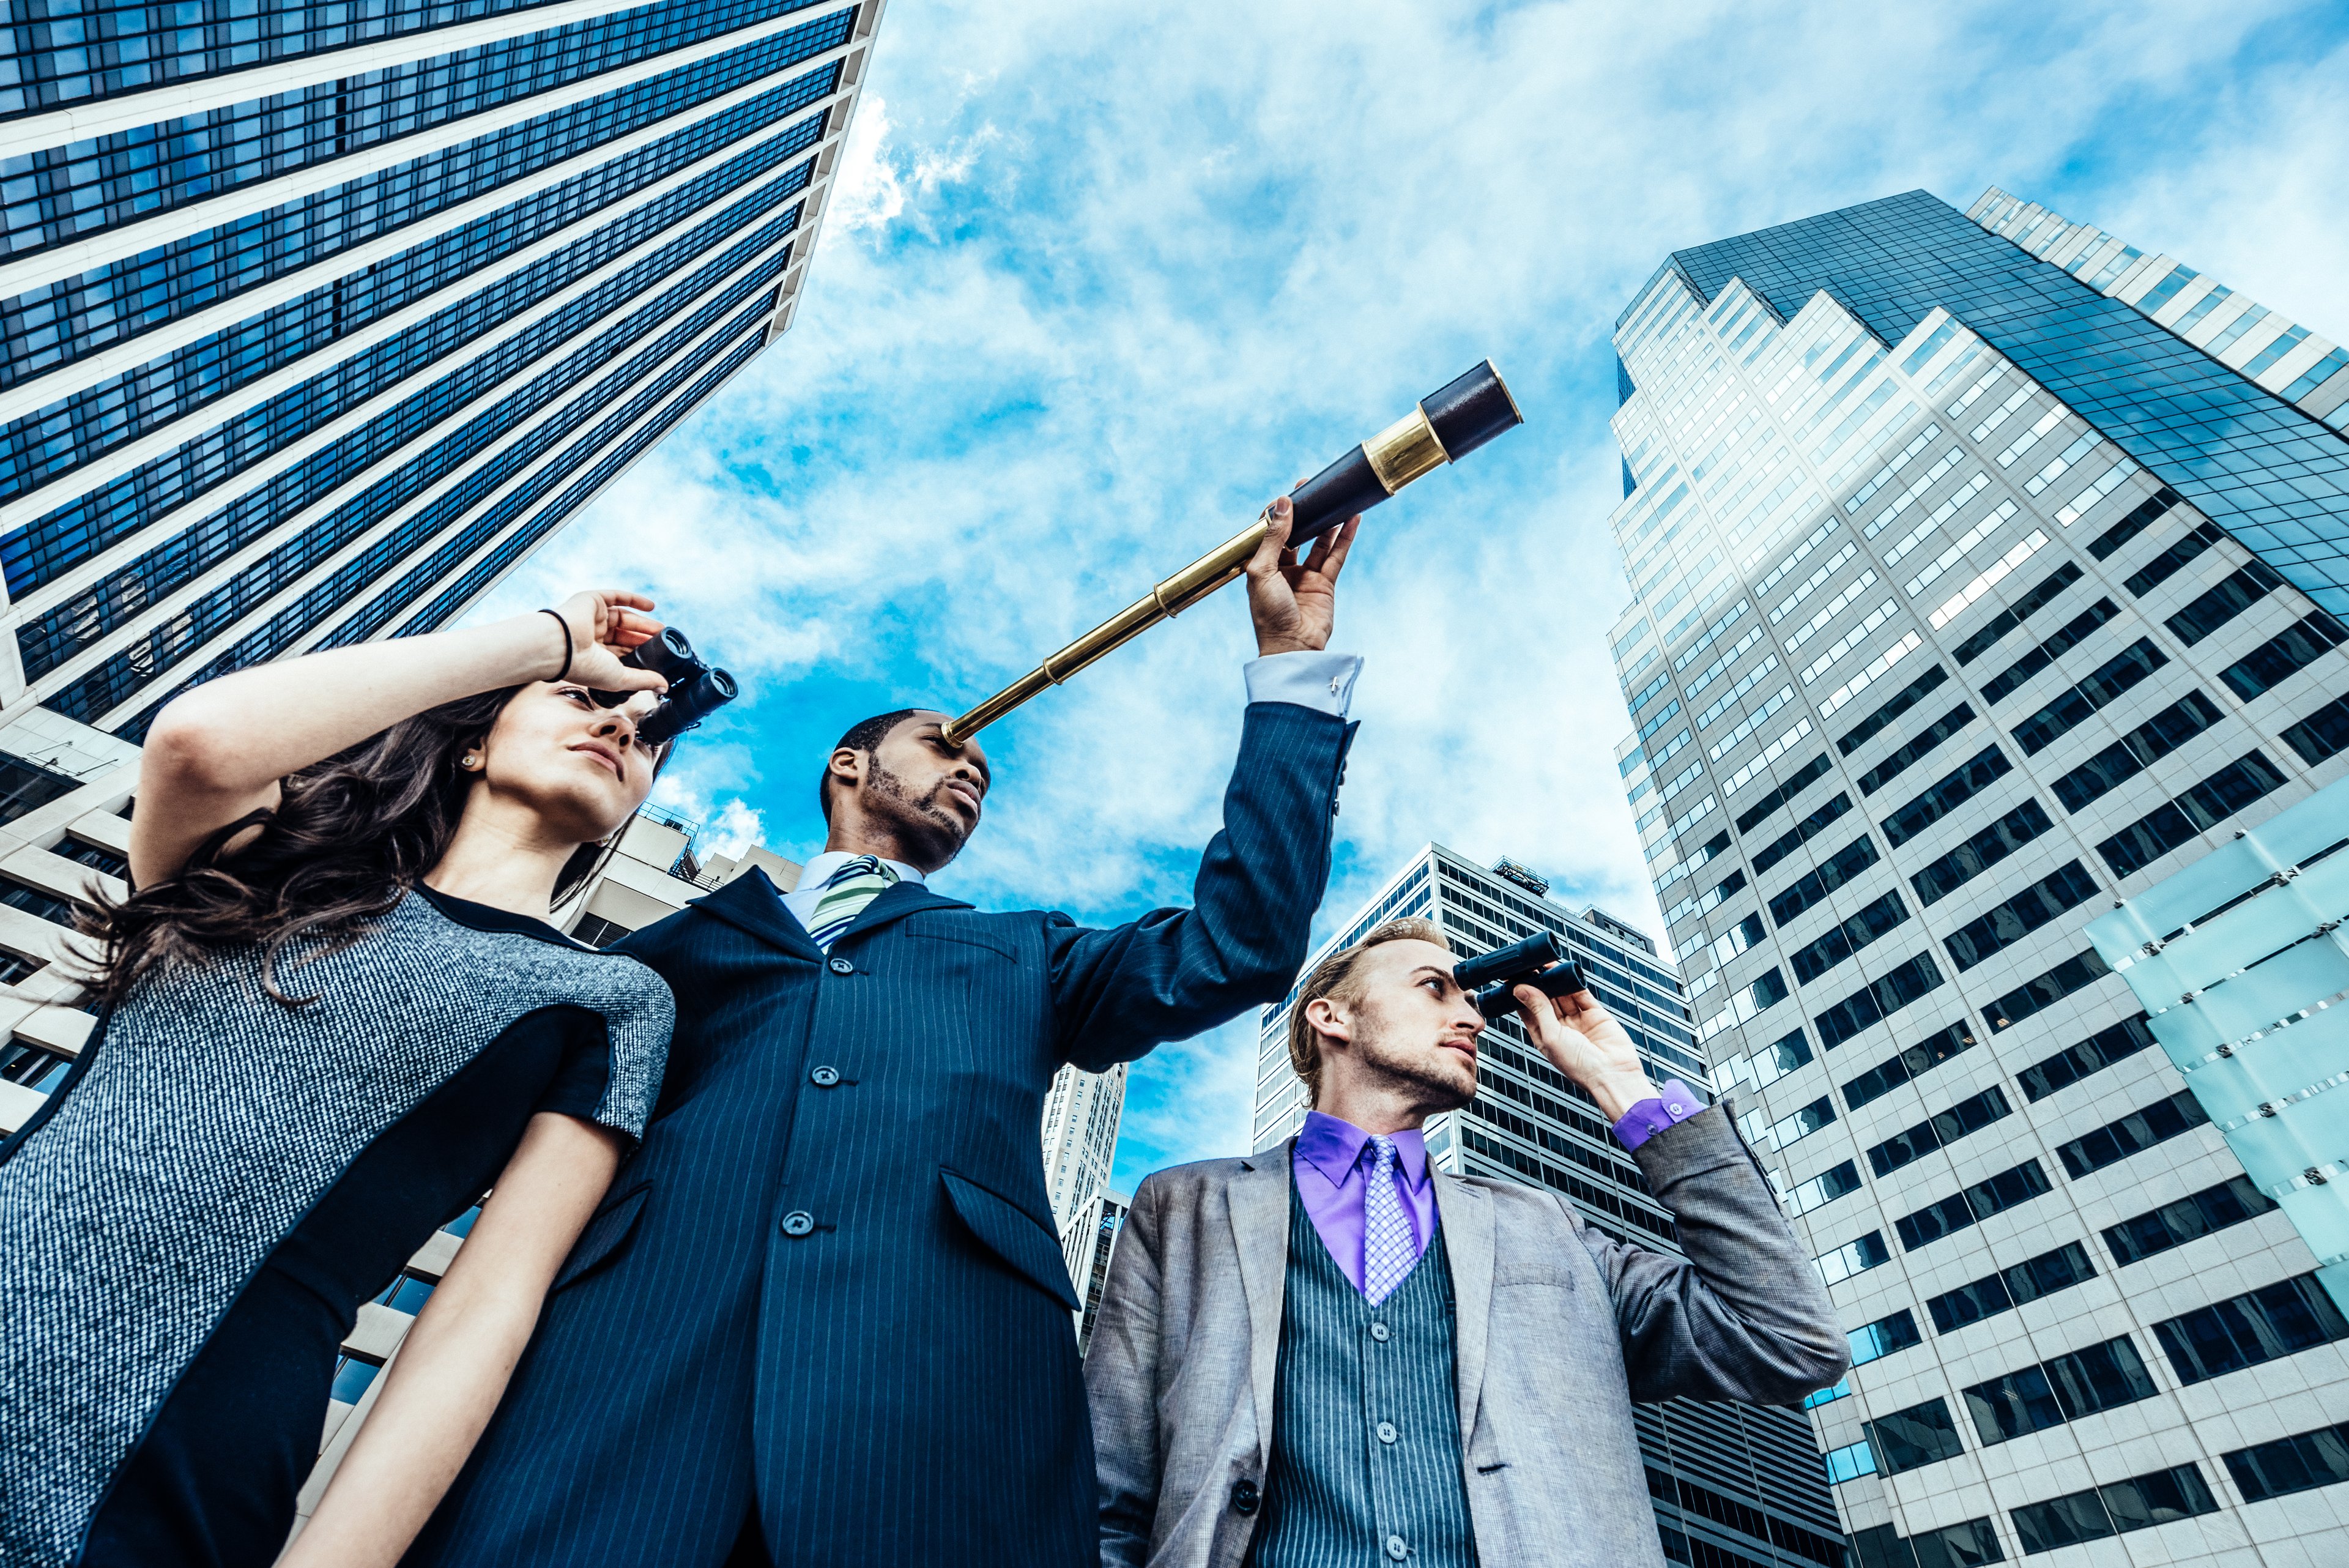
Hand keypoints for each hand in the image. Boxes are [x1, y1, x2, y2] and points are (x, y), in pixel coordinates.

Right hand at [545, 590, 666, 692]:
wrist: (562, 645)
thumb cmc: (585, 667)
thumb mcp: (620, 678)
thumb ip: (643, 681)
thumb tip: (664, 687)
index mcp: (594, 656)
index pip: (621, 652)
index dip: (639, 653)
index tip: (658, 656)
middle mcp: (591, 636)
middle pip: (624, 635)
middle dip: (644, 638)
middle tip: (663, 642)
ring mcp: (591, 618)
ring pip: (623, 618)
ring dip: (643, 623)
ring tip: (662, 629)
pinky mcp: (592, 601)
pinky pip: (616, 597)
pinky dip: (634, 600)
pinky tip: (651, 607)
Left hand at [1245, 494, 1358, 655]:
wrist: (1292, 647)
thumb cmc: (1269, 614)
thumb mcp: (1263, 571)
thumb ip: (1274, 537)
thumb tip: (1282, 503)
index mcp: (1262, 565)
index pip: (1270, 531)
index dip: (1278, 513)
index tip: (1287, 495)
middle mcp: (1283, 568)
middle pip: (1296, 532)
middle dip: (1304, 510)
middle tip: (1311, 486)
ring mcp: (1305, 575)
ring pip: (1319, 541)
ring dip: (1327, 521)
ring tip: (1335, 498)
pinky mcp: (1325, 583)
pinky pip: (1336, 555)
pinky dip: (1345, 537)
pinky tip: (1351, 519)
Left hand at [1512, 977, 1657, 1122]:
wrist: (1613, 1074)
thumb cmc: (1579, 1066)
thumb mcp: (1551, 1036)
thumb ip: (1538, 1010)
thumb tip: (1521, 989)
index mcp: (1545, 1037)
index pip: (1529, 1011)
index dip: (1521, 994)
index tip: (1512, 978)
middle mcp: (1560, 1028)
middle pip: (1545, 999)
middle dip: (1538, 983)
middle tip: (1529, 965)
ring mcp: (1578, 1020)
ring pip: (1563, 994)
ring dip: (1555, 979)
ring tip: (1545, 963)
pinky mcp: (1595, 1014)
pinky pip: (1582, 994)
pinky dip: (1573, 982)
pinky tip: (1565, 970)